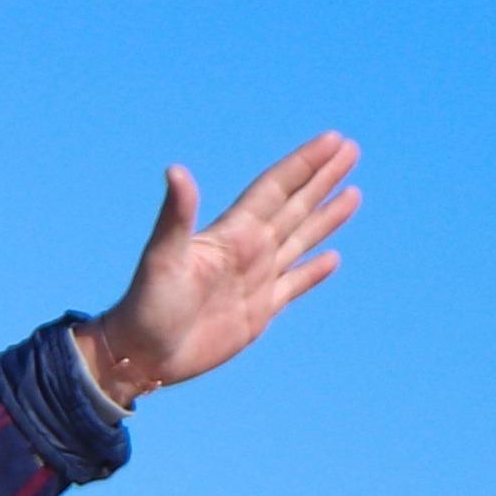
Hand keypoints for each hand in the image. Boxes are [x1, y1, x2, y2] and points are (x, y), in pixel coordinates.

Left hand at [77, 132, 359, 403]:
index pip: (276, 188)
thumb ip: (176, 216)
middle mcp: (249, 251)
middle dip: (322, 178)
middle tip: (351, 149)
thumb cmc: (147, 305)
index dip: (304, 163)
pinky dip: (314, 271)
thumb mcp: (162, 258)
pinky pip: (295, 285)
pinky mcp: (259, 312)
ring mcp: (256, 280)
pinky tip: (331, 257)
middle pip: (295, 206)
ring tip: (353, 193)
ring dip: (326, 216)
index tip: (333, 140)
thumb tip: (176, 171)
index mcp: (233, 234)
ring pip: (300, 240)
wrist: (142, 354)